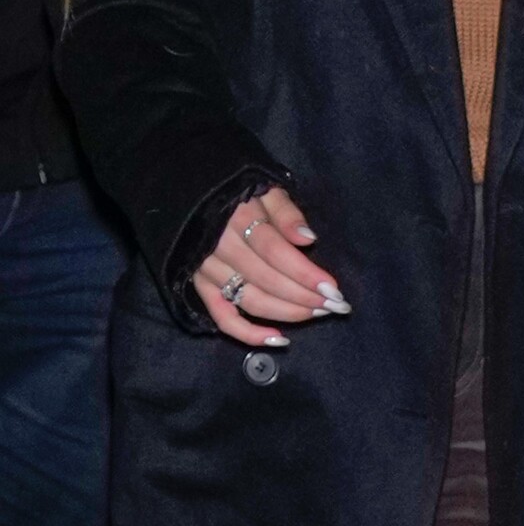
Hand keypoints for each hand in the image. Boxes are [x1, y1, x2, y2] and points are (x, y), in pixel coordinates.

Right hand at [195, 187, 349, 347]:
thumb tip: (308, 239)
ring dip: (286, 313)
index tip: (333, 288)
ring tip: (316, 314)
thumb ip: (286, 212)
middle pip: (267, 280)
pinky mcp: (198, 287)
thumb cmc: (238, 189)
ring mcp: (206, 270)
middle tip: (334, 306)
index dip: (305, 273)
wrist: (188, 191)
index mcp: (238, 218)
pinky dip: (248, 333)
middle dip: (303, 297)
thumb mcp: (265, 186)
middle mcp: (219, 248)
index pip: (276, 252)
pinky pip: (222, 317)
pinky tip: (278, 339)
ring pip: (250, 301)